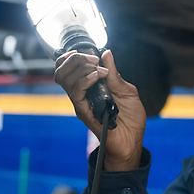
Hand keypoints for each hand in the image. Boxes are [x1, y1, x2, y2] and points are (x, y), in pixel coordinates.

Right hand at [54, 49, 145, 170]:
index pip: (67, 68)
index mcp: (90, 87)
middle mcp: (81, 94)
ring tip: (99, 70)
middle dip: (75, 58)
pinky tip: (97, 77)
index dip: (73, 56)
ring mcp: (80, 103)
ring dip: (81, 68)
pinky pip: (75, 93)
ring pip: (64, 79)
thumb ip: (114, 74)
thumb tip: (106, 53)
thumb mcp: (127, 91)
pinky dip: (85, 80)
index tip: (91, 54)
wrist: (132, 141)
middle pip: (61, 70)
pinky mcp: (83, 112)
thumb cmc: (131, 119)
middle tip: (94, 60)